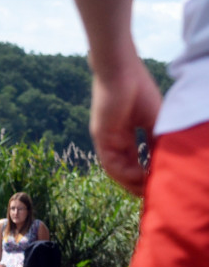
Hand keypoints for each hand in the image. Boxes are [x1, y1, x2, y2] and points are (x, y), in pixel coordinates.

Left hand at [90, 55, 160, 196]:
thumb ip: (156, 141)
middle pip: (124, 171)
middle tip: (153, 196)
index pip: (134, 163)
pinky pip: (110, 162)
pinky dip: (124, 172)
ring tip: (148, 191)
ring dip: (131, 182)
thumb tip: (166, 162)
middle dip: (138, 185)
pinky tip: (139, 178)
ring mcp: (105, 140)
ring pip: (116, 170)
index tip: (159, 186)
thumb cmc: (138, 89)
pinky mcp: (100, 136)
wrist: (121, 70)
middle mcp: (113, 142)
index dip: (146, 176)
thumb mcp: (154, 121)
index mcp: (124, 137)